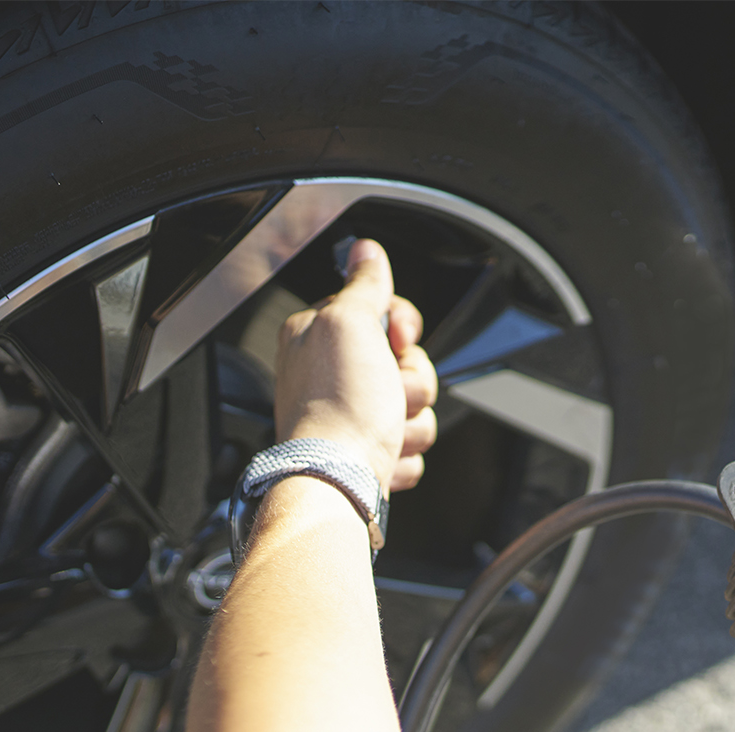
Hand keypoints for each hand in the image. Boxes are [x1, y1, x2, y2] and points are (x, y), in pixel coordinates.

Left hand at [273, 238, 439, 492]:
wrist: (337, 478)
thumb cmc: (339, 404)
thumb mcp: (350, 322)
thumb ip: (364, 284)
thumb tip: (366, 250)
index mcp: (320, 335)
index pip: (382, 313)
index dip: (403, 327)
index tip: (398, 339)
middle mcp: (330, 373)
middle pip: (407, 362)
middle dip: (413, 381)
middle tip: (390, 391)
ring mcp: (351, 415)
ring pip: (414, 406)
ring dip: (412, 421)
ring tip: (385, 430)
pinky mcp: (368, 452)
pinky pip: (410, 444)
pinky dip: (403, 452)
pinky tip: (383, 454)